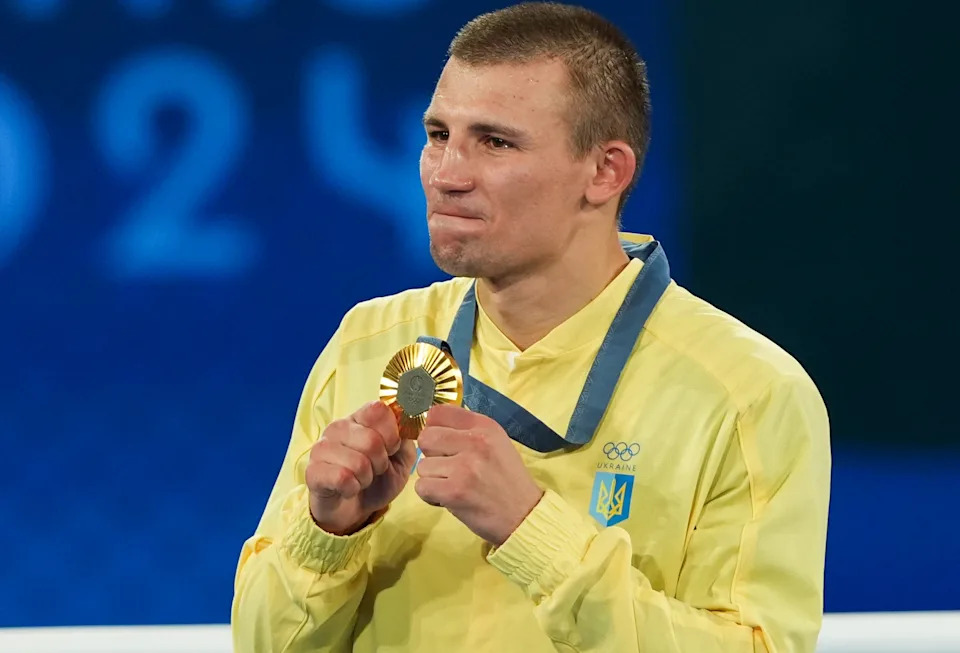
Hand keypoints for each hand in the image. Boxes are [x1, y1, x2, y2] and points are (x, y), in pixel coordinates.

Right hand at [306, 400, 417, 534]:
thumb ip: (405, 440)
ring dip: (366, 478)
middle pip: (372, 440)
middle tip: (375, 469)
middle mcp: (338, 427)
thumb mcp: (401, 459)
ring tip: (361, 479)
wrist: (354, 508)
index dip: (392, 434)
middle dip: (381, 463)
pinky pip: (341, 478)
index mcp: (360, 418)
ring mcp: (322, 448)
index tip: (391, 449)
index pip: (379, 410)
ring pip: (358, 462)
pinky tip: (348, 488)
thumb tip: (403, 427)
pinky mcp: (312, 471)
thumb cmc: (378, 479)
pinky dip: (352, 488)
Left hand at [415, 404, 543, 545]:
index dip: (433, 428)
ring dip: (433, 479)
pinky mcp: (455, 491)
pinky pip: (422, 487)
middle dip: (431, 456)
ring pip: (423, 466)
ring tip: (454, 485)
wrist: (524, 515)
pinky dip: (431, 496)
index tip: (440, 443)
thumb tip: (431, 423)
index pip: (438, 412)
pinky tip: (449, 498)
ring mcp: (465, 466)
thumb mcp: (496, 443)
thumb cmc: (507, 479)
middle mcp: (475, 441)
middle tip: (447, 468)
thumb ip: (467, 430)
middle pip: (426, 437)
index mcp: (485, 426)